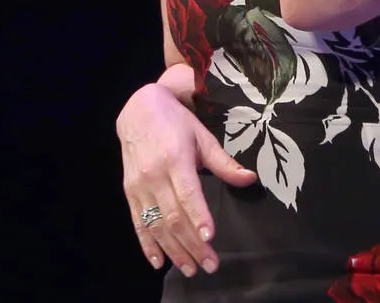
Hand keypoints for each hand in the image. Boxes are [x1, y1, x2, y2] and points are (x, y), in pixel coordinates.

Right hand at [116, 82, 257, 276]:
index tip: (209, 237)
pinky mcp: (130, 193)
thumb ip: (224, 162)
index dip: (198, 216)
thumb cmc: (177, 122)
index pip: (188, 193)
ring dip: (174, 250)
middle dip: (192, 244)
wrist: (138, 110)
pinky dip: (147, 245)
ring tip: (191, 269)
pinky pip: (138, 223)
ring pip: (156, 225)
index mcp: (176, 158)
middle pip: (173, 216)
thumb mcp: (202, 136)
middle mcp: (155, 175)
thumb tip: (249, 179)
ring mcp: (139, 186)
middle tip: (210, 265)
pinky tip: (159, 262)